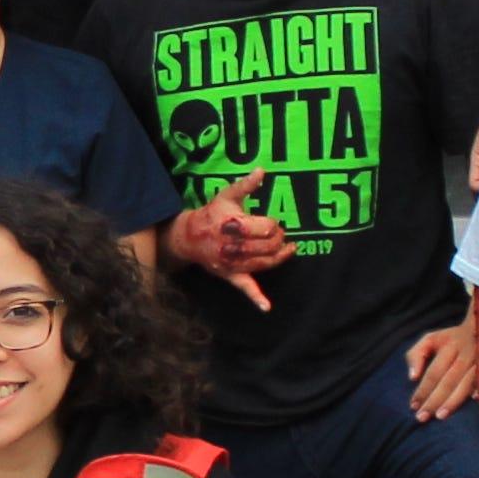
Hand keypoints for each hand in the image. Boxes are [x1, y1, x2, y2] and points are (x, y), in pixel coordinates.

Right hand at [166, 176, 292, 309]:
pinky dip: (256, 299)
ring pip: (264, 263)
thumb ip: (246, 185)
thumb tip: (263, 170)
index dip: (274, 225)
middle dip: (278, 239)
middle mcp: (234, 246)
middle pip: (268, 246)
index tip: (273, 223)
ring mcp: (233, 263)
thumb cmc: (212, 214)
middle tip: (278, 234)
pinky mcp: (231, 276)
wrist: (190, 237)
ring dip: (279, 257)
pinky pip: (245, 288)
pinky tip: (266, 307)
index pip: (266, 228)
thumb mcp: (227, 196)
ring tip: (288, 249)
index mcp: (234, 225)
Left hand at [403, 315, 475, 423]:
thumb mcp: (431, 339)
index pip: (433, 373)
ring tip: (440, 416)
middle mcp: (465, 353)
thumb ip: (416, 355)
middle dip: (434, 400)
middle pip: (447, 380)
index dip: (423, 390)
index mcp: (448, 346)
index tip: (413, 406)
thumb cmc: (452, 338)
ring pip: (466, 384)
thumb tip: (412, 377)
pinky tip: (474, 401)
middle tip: (422, 418)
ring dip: (453, 401)